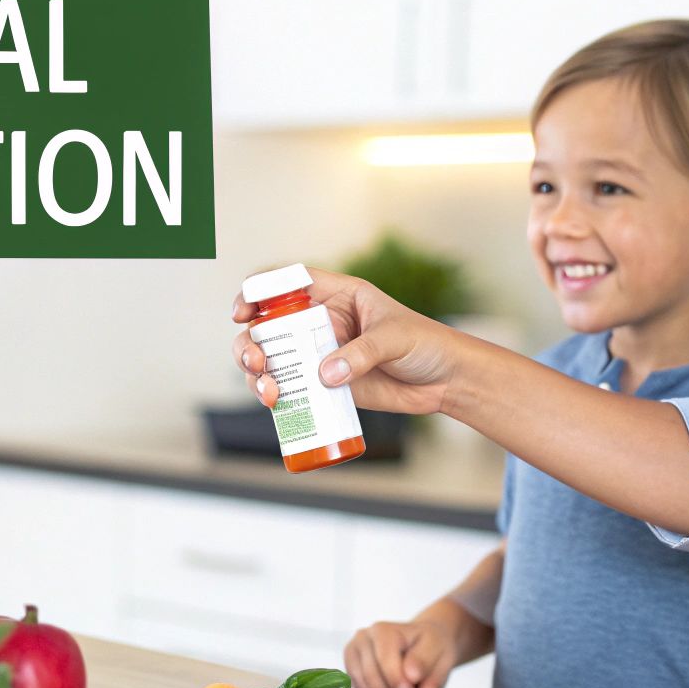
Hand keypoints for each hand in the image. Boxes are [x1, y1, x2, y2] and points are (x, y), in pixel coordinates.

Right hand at [232, 268, 464, 416]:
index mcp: (337, 295)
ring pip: (271, 358)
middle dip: (250, 343)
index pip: (288, 283)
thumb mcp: (395, 339)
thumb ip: (362, 353)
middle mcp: (320, 322)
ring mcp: (319, 354)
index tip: (243, 312)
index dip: (259, 292)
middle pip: (268, 325)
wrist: (445, 381)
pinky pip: (290, 387)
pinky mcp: (324, 385)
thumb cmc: (426, 345)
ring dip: (257, 374)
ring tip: (270, 392)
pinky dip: (274, 395)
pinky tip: (276, 404)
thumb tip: (325, 374)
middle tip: (258, 363)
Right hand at [343, 619, 458, 687]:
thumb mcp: (440, 652)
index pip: (385, 661)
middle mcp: (363, 637)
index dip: (398, 682)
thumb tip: (410, 676)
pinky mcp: (350, 667)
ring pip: (362, 685)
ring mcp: (353, 651)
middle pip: (370, 675)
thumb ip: (426, 664)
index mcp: (384, 630)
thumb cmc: (431, 648)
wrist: (424, 644)